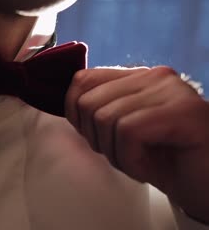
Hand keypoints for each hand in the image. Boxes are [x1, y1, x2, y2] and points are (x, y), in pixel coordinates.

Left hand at [65, 66, 208, 222]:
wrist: (206, 187)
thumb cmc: (164, 162)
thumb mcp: (121, 132)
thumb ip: (99, 111)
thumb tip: (68, 105)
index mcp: (137, 77)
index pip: (82, 80)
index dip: (75, 113)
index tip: (94, 138)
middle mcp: (154, 76)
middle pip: (88, 102)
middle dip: (97, 139)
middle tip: (124, 155)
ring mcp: (170, 90)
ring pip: (105, 118)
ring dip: (116, 154)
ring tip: (141, 162)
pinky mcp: (182, 111)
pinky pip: (128, 132)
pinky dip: (130, 160)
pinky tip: (149, 168)